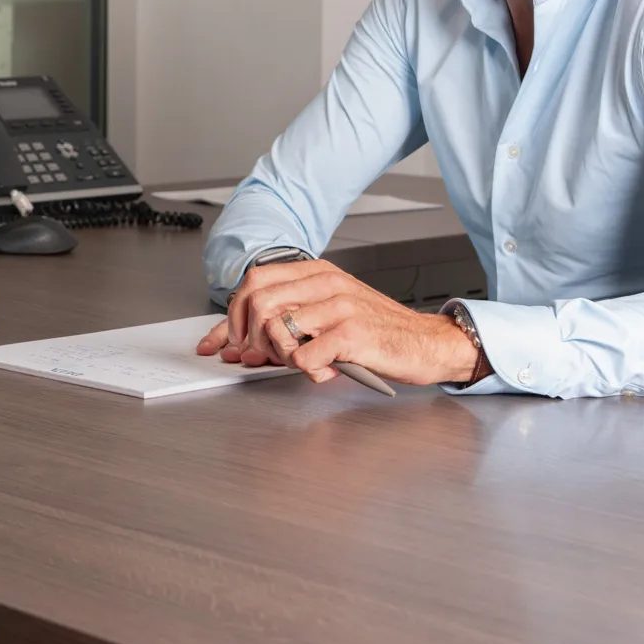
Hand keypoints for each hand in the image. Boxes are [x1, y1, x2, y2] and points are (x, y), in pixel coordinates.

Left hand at [196, 258, 481, 385]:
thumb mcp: (328, 314)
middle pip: (258, 302)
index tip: (217, 342)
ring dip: (278, 355)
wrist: (426, 343)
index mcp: (317, 273)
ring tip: (298, 363)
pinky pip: (304, 356)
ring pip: (277, 328)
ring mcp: (340, 306)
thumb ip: (286, 322)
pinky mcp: (352, 334)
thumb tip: (235, 345)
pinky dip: (306, 371)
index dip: (228, 316)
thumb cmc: (377, 330)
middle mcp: (326, 283)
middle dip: (246, 337)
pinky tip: (325, 371)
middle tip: (255, 359)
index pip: (254, 282)